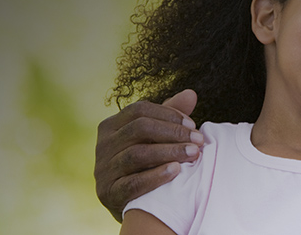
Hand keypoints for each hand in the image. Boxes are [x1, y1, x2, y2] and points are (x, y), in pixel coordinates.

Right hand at [95, 89, 202, 221]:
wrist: (133, 206)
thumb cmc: (146, 165)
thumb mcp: (154, 138)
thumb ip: (169, 116)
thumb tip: (191, 94)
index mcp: (111, 126)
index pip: (139, 110)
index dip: (168, 114)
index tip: (193, 124)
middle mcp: (102, 145)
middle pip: (139, 129)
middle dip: (173, 133)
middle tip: (198, 140)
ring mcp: (103, 170)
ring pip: (137, 154)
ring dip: (169, 152)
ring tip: (193, 154)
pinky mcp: (108, 193)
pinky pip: (132, 183)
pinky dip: (156, 176)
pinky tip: (176, 171)